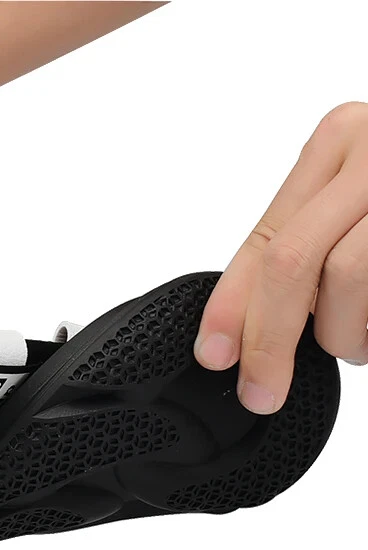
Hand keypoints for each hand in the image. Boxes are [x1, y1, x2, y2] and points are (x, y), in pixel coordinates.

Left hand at [195, 101, 367, 412]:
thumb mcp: (354, 201)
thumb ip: (306, 243)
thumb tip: (241, 321)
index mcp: (341, 141)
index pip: (264, 238)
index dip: (231, 305)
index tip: (215, 353)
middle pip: (292, 261)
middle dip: (269, 340)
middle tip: (261, 389)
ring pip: (348, 278)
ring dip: (343, 335)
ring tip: (357, 342)